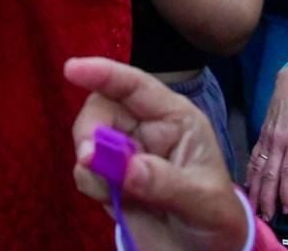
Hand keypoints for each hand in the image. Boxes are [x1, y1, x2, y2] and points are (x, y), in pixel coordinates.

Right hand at [67, 58, 250, 250]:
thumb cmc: (215, 217)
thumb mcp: (203, 202)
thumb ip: (165, 183)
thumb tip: (126, 167)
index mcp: (174, 118)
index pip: (136, 86)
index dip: (103, 73)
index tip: (72, 70)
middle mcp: (146, 127)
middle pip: (102, 108)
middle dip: (90, 131)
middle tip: (89, 160)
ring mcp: (124, 150)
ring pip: (88, 136)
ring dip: (90, 162)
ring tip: (112, 192)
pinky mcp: (109, 175)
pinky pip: (85, 167)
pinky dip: (89, 182)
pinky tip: (112, 200)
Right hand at [248, 65, 287, 219]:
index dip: (287, 191)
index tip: (287, 209)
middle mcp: (277, 141)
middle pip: (270, 174)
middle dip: (267, 197)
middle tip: (267, 218)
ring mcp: (266, 139)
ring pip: (258, 168)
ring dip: (256, 190)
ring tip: (255, 209)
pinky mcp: (260, 137)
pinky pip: (253, 159)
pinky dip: (250, 175)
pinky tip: (249, 187)